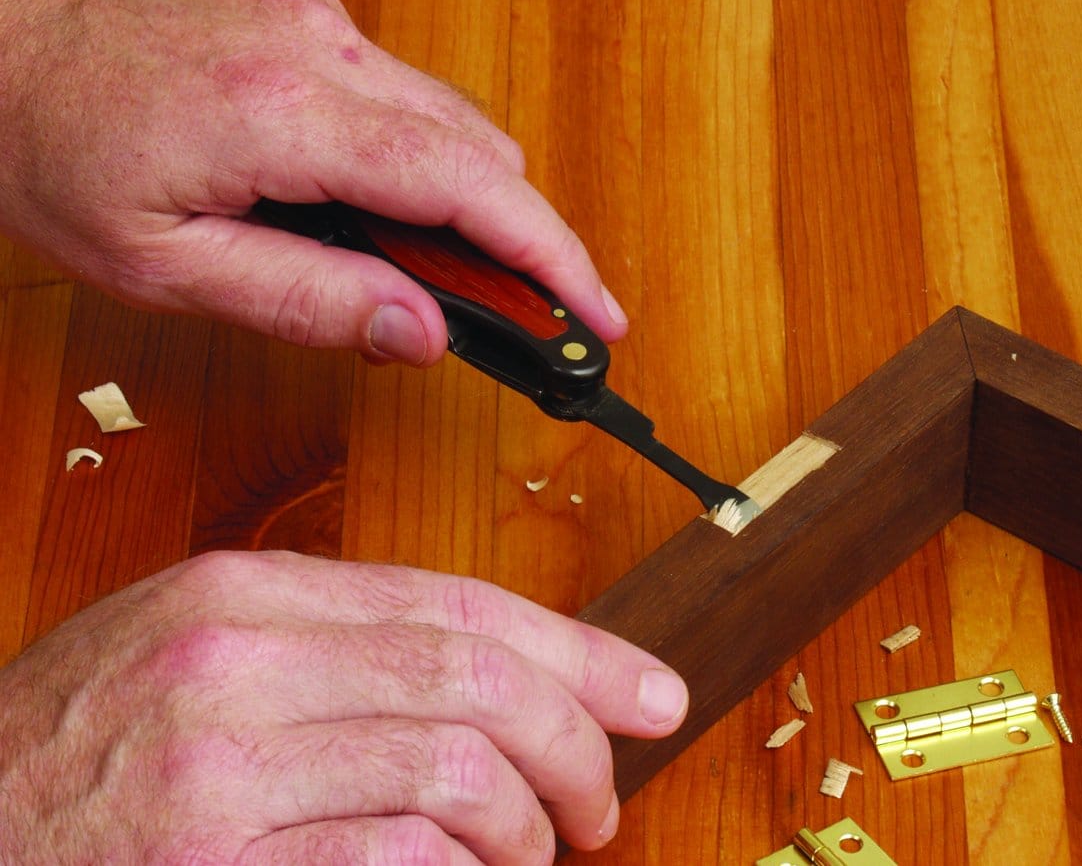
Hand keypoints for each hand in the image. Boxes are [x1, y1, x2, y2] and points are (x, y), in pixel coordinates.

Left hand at [0, 0, 626, 363]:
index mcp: (291, 117)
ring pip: (456, 127)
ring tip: (447, 284)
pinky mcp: (311, 22)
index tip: (595, 315)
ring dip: (474, 210)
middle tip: (524, 323)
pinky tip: (390, 218)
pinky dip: (428, 167)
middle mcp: (326, 52)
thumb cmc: (44, 134)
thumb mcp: (164, 262)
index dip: (552, 261)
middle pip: (486, 157)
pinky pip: (410, 101)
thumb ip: (308, 300)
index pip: (473, 192)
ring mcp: (322, 25)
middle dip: (523, 246)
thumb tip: (421, 333)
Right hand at [0, 551, 687, 862]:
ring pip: (458, 775)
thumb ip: (341, 646)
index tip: (648, 690)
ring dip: (526, 827)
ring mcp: (222, 778)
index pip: (459, 603)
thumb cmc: (81, 751)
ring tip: (528, 852)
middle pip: (477, 682)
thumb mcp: (198, 651)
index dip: (576, 649)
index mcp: (242, 594)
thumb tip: (499, 676)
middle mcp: (236, 668)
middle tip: (601, 798)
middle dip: (575, 742)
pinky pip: (401, 862)